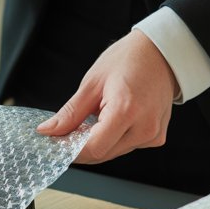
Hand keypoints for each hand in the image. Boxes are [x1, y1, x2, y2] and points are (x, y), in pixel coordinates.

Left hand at [36, 30, 179, 163]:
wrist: (161, 53)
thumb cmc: (129, 60)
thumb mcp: (92, 83)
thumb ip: (70, 113)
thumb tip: (48, 131)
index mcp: (126, 111)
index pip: (92, 148)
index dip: (70, 149)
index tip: (54, 143)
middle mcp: (144, 128)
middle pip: (102, 154)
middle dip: (79, 147)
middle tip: (65, 132)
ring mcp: (153, 135)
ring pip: (112, 153)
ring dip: (95, 144)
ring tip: (91, 120)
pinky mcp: (156, 138)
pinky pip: (125, 147)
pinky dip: (111, 140)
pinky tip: (109, 122)